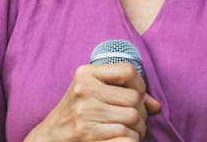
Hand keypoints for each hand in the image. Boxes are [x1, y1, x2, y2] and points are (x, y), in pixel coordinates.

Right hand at [25, 63, 161, 141]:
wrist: (51, 137)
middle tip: (136, 119)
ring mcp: (86, 115)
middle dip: (141, 111)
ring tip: (130, 130)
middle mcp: (85, 92)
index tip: (138, 94)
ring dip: (138, 128)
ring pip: (133, 119)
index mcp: (85, 74)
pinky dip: (131, 140)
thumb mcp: (91, 92)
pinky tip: (123, 139)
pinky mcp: (90, 136)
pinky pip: (128, 137)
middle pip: (134, 98)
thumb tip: (155, 106)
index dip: (140, 83)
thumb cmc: (75, 112)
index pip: (127, 70)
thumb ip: (122, 92)